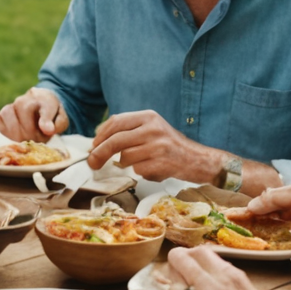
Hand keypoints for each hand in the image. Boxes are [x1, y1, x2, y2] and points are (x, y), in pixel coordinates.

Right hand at [0, 86, 64, 140]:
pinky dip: (8, 133)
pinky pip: (0, 122)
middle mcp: (25, 99)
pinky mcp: (2, 114)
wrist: (42, 105)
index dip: (45, 121)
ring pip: (10, 120)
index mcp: (44, 99)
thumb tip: (47, 130)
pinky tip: (17, 136)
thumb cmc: (52, 115)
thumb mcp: (62, 119)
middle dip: (32, 135)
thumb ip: (58, 124)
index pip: (44, 108)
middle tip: (39, 140)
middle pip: (24, 119)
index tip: (48, 131)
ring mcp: (12, 105)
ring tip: (27, 139)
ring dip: (19, 135)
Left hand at [89, 110, 220, 180]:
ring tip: (143, 162)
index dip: (101, 135)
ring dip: (127, 163)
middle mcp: (153, 128)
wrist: (198, 159)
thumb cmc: (170, 146)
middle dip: (99, 153)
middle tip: (92, 162)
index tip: (94, 145)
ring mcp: (157, 145)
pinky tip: (154, 168)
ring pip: (125, 157)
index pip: (116, 122)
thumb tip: (98, 142)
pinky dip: (142, 172)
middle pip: (115, 140)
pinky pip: (138, 170)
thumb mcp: (152, 129)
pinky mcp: (161, 162)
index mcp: (149, 117)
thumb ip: (129, 131)